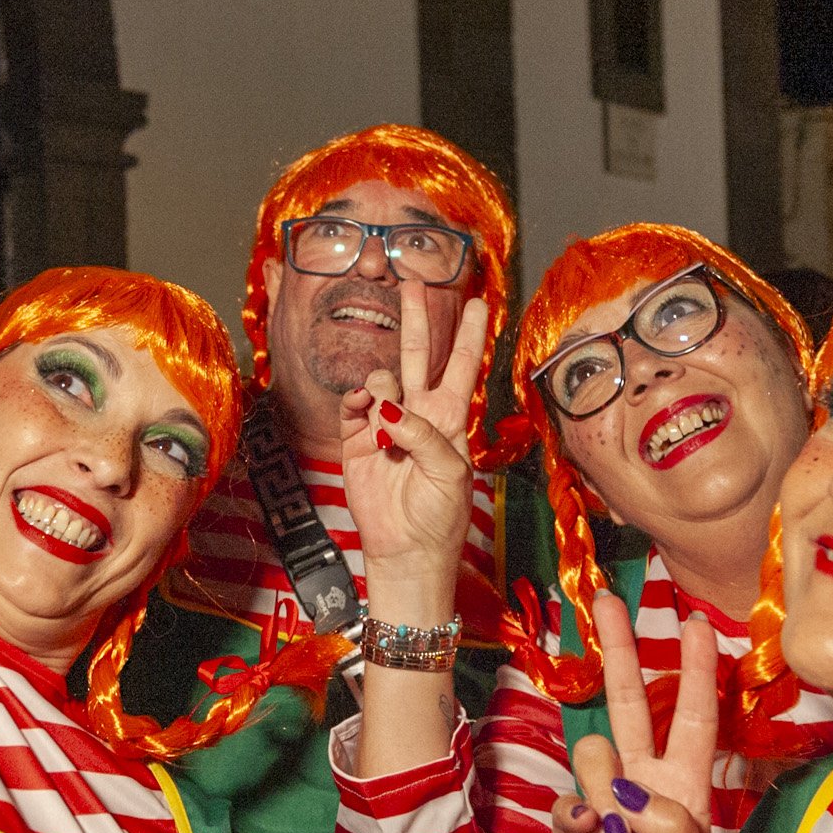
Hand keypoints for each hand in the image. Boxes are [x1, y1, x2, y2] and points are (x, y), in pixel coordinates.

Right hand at [337, 285, 490, 606]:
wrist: (406, 549)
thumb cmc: (439, 516)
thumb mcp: (450, 474)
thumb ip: (425, 436)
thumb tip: (389, 408)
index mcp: (451, 418)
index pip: (461, 366)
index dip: (469, 334)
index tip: (479, 301)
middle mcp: (419, 413)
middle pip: (418, 355)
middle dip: (417, 319)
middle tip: (414, 283)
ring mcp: (386, 422)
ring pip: (382, 377)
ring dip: (383, 383)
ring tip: (385, 411)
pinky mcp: (356, 437)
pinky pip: (353, 402)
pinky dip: (357, 400)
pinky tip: (364, 409)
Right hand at [554, 597, 719, 832]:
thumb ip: (667, 823)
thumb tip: (624, 791)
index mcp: (687, 786)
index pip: (690, 715)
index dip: (694, 670)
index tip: (696, 623)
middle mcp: (647, 784)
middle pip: (629, 703)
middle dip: (620, 651)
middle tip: (607, 600)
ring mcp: (607, 804)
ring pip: (594, 753)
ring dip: (606, 784)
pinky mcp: (573, 830)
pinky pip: (568, 800)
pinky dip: (580, 818)